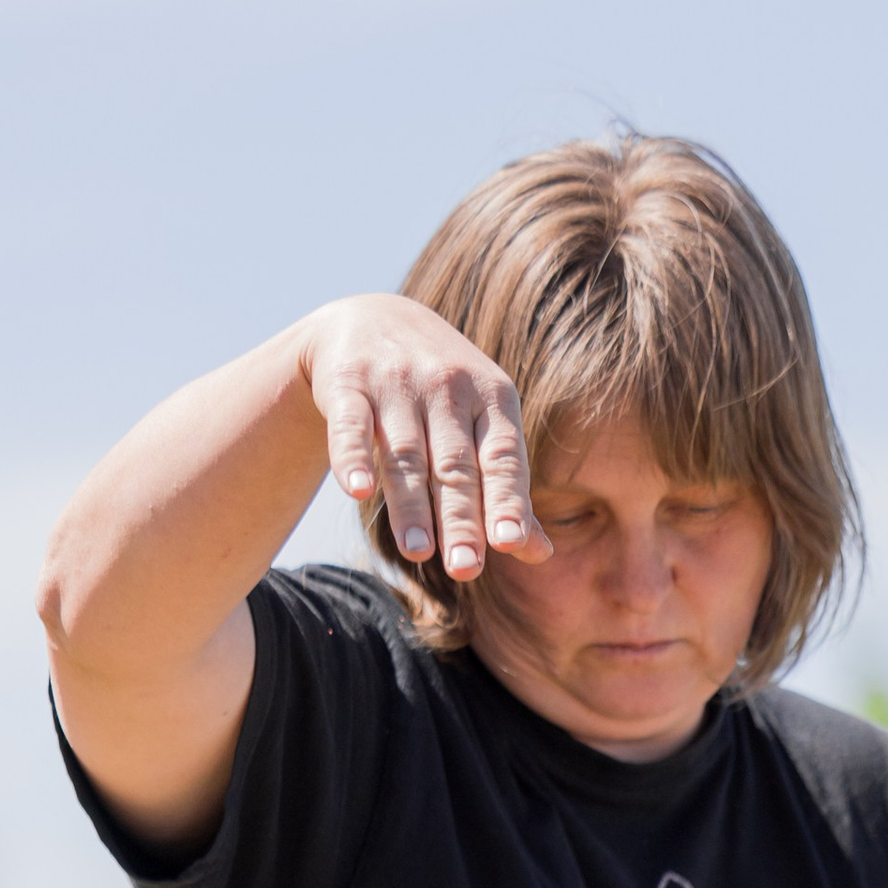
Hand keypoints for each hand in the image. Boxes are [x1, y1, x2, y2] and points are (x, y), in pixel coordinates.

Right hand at [300, 296, 544, 584]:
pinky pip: (351, 424)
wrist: (374, 319)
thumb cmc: (442, 393)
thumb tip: (539, 553)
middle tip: (465, 568)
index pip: (502, 458)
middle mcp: (448, 385)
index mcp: (492, 397)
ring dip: (411, 504)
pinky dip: (351, 456)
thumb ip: (506, 488)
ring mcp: (396, 381)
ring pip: (406, 453)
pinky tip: (357, 490)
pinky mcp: (349, 381)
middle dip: (460, 518)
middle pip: (455, 466)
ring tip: (418, 553)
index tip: (508, 542)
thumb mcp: (482, 426)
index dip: (506, 500)